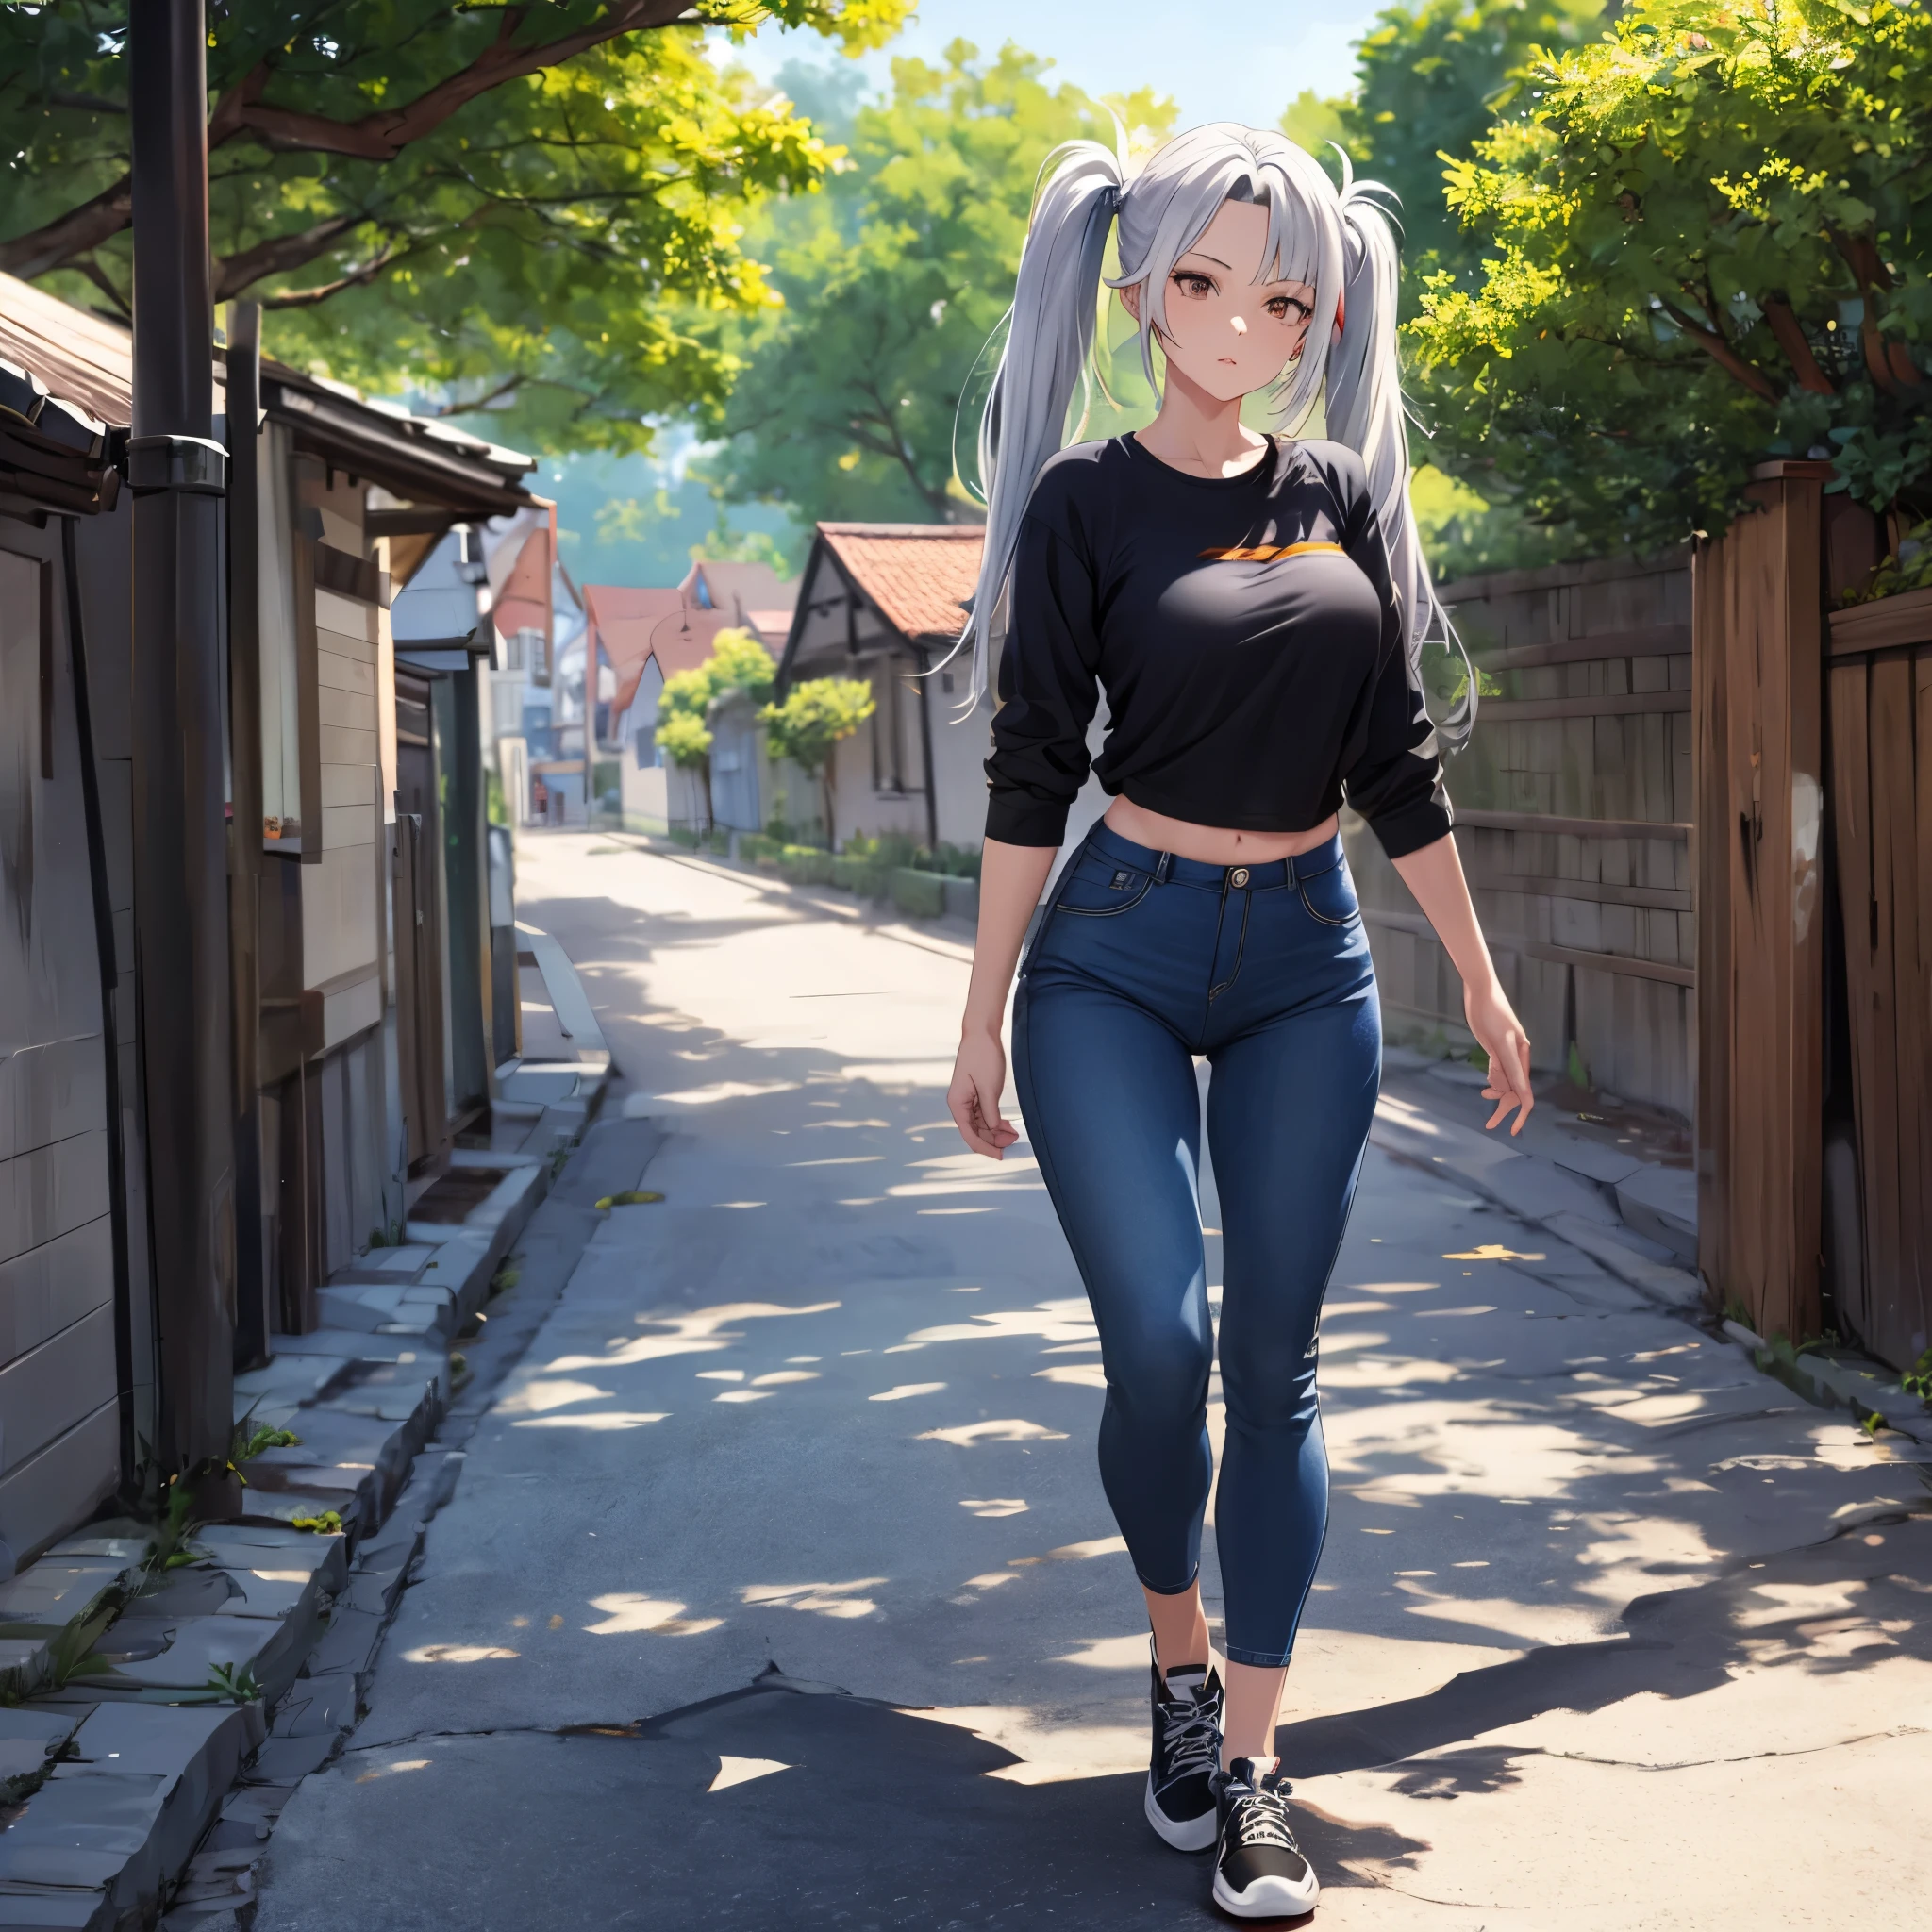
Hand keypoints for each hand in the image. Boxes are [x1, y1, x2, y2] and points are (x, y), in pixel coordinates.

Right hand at [949, 1027, 1018, 1159]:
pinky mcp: (976, 1095)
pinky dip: (996, 1122)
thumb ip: (990, 1113)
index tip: (1001, 1155)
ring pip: (981, 1126)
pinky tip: (1008, 1126)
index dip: (986, 1148)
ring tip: (1014, 1135)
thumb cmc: (982, 1056)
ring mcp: (968, 1100)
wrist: (982, 1033)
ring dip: (996, 1133)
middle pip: (975, 1133)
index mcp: (957, 1104)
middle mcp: (960, 1105)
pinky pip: (984, 1115)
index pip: (970, 1135)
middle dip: (993, 1141)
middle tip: (1014, 1144)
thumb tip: (993, 1131)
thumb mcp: (989, 1088)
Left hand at [1464, 978, 1532, 1134]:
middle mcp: (1518, 1058)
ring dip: (1497, 1092)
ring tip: (1484, 1094)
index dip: (1521, 1113)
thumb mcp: (1499, 1042)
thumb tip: (1521, 1092)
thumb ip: (1508, 1067)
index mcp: (1522, 1057)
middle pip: (1515, 1090)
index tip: (1513, 1130)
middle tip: (1490, 1124)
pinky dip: (1494, 1080)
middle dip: (1505, 1107)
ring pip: (1506, 1082)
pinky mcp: (1496, 1049)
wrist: (1480, 991)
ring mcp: (1507, 1054)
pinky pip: (1498, 1072)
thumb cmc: (1490, 1014)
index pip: (1525, 1092)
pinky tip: (1487, 1084)